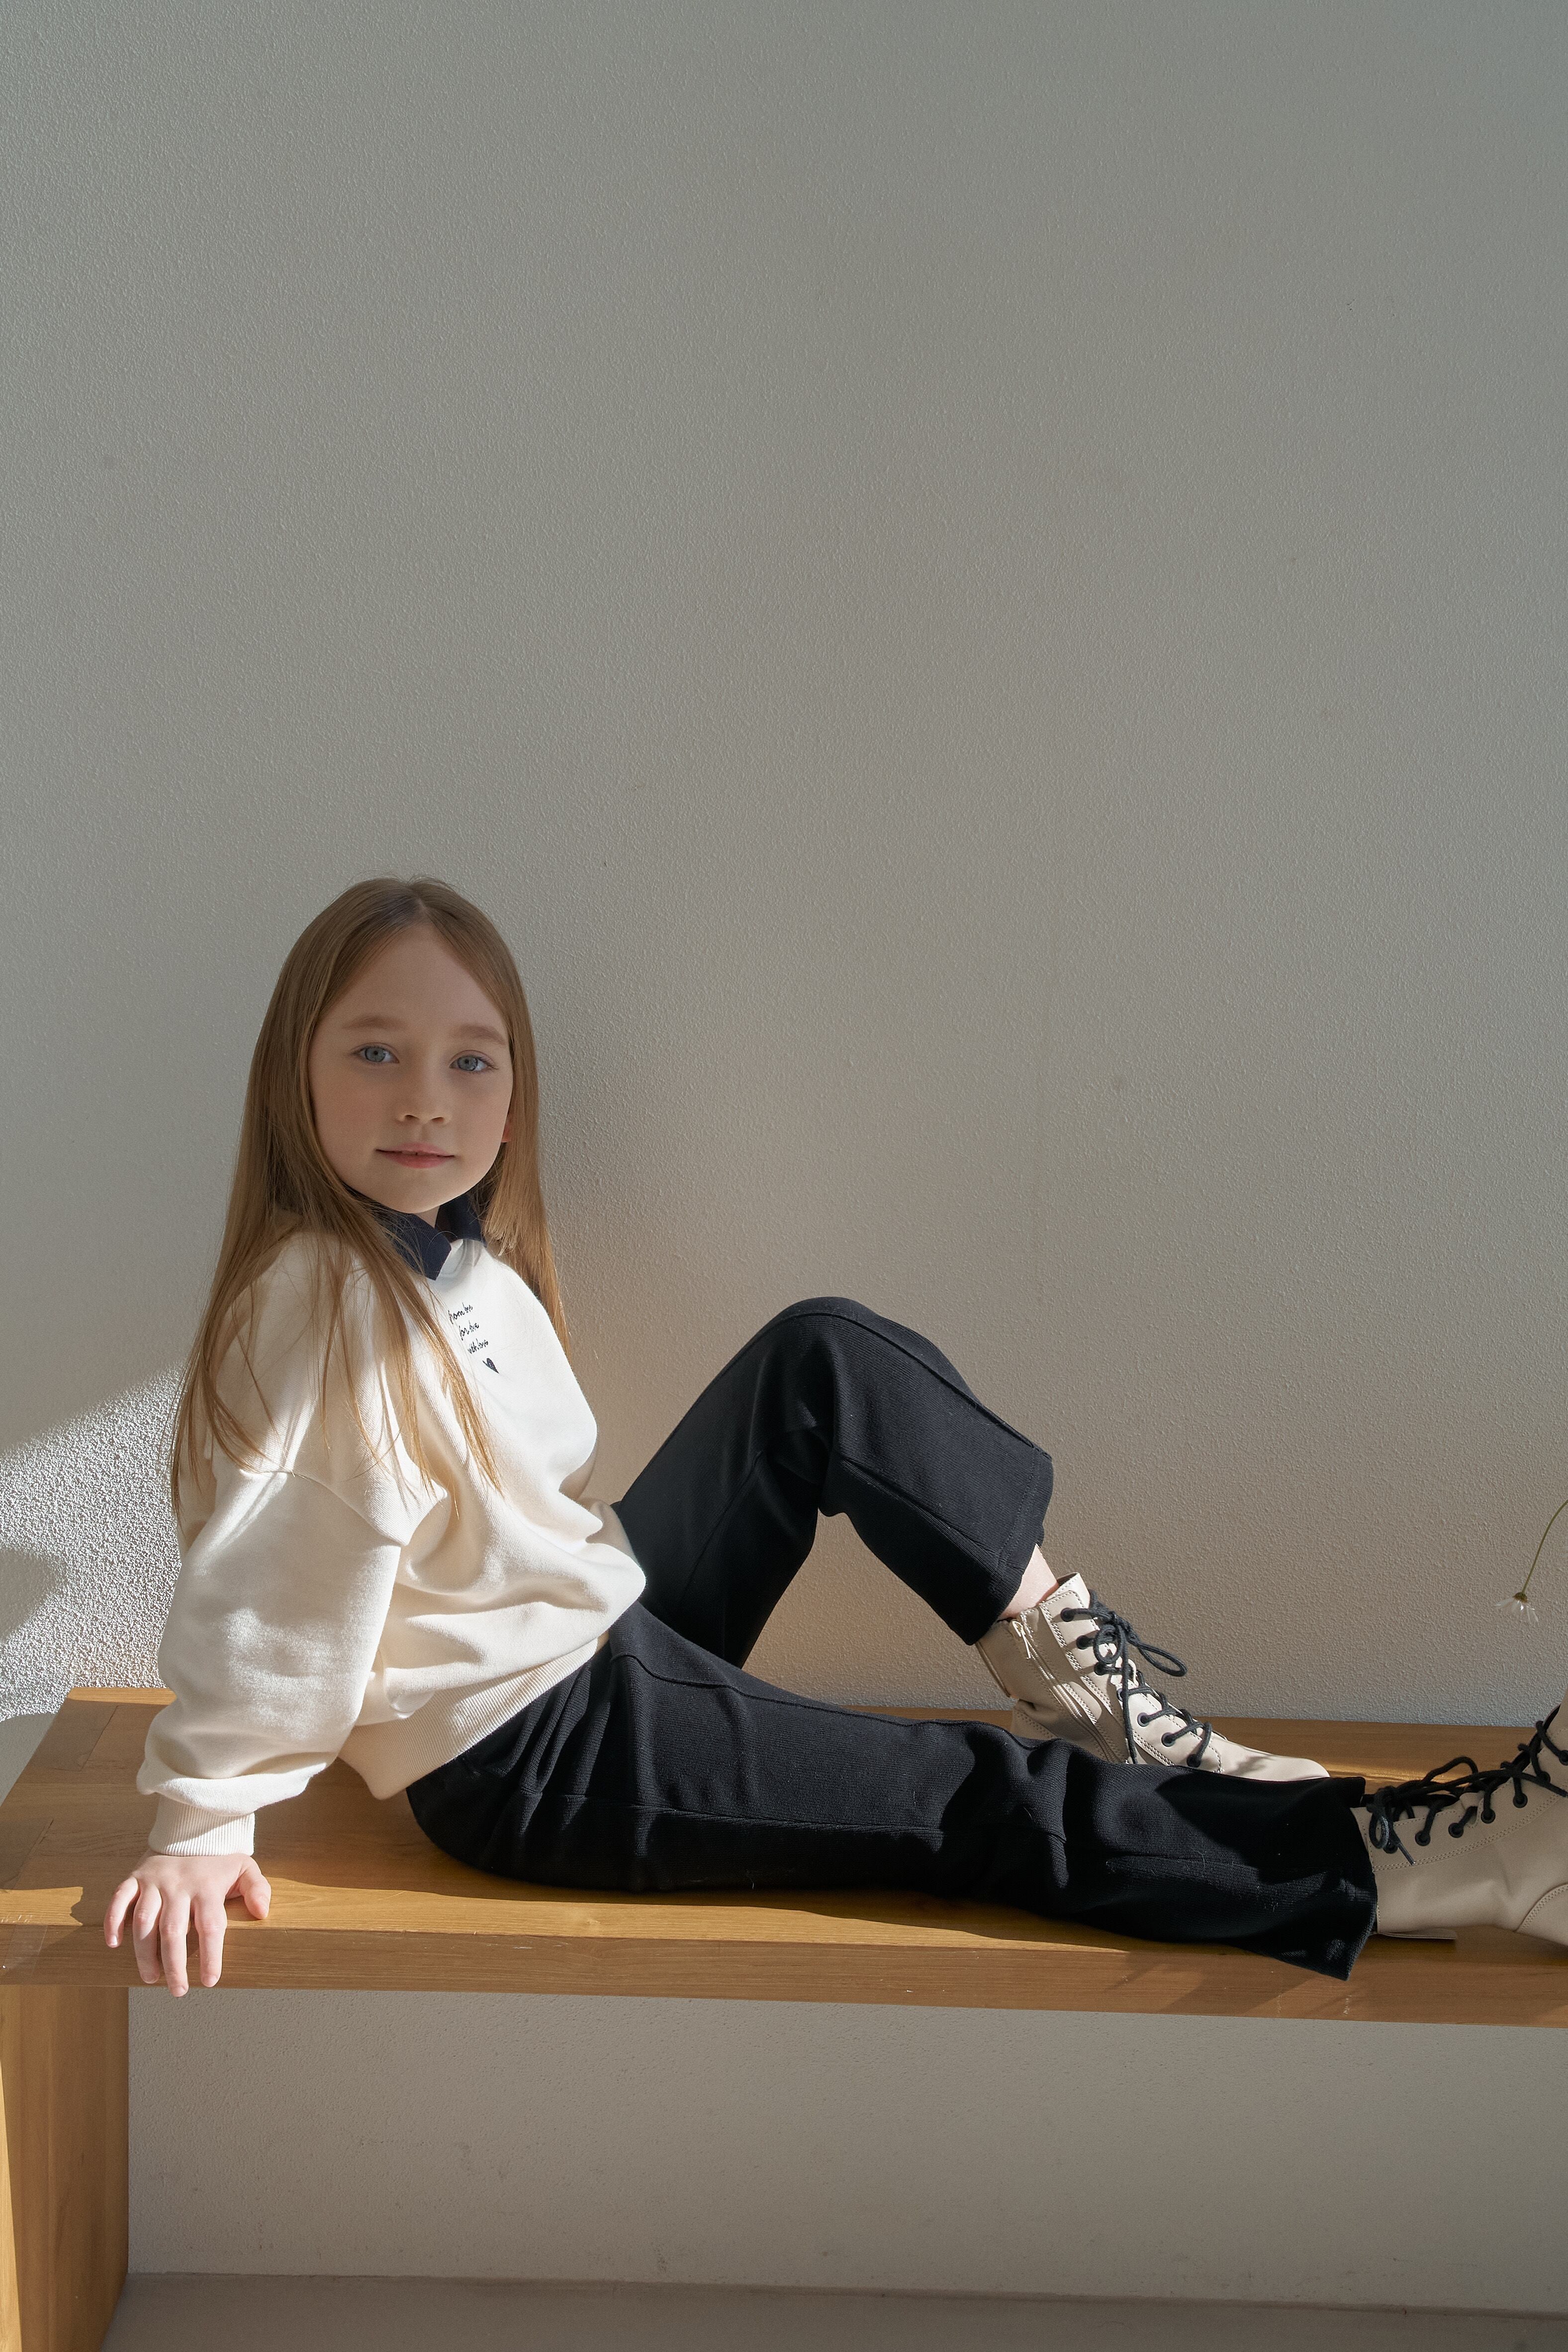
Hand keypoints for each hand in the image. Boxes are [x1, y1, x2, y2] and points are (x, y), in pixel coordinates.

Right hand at [103, 1851, 270, 1995]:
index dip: (211, 1955)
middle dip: (174, 1964)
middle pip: (173, 1930)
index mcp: (207, 1886)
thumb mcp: (245, 1868)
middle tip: (177, 1990)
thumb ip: (257, 1888)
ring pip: (144, 1920)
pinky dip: (113, 1920)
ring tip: (150, 1977)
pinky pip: (119, 1898)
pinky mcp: (135, 1876)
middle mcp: (179, 1885)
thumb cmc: (219, 1858)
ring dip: (144, 1952)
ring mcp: (154, 1881)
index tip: (209, 1981)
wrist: (192, 1826)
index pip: (210, 1926)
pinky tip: (114, 1944)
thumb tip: (262, 1912)